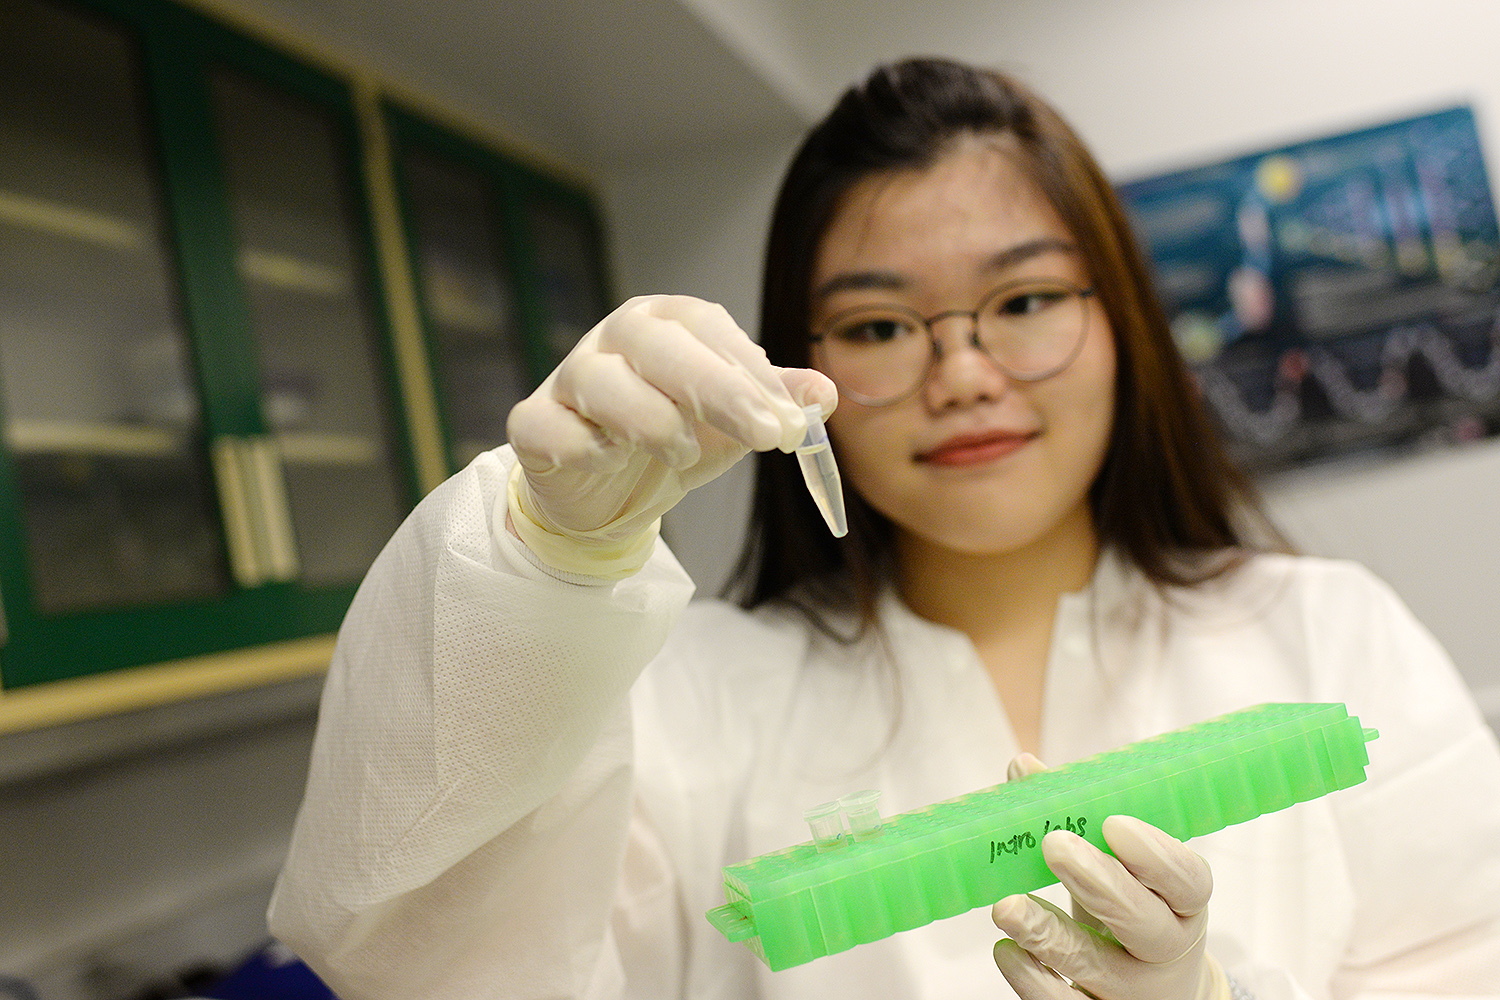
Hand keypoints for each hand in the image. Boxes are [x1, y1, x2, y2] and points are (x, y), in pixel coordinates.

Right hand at [506, 295, 834, 569]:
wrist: (607, 493)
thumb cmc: (674, 439)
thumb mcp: (735, 422)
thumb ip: (777, 404)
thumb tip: (824, 394)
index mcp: (666, 321)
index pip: (708, 328)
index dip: (751, 371)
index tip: (790, 420)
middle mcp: (614, 338)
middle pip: (659, 345)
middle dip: (719, 390)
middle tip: (768, 436)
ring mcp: (567, 376)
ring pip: (602, 382)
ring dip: (652, 421)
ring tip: (683, 453)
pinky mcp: (532, 422)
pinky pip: (553, 429)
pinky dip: (588, 450)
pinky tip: (612, 462)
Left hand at [991, 756, 1228, 999]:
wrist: (1153, 993)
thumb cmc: (1130, 910)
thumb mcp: (1119, 867)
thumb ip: (1075, 815)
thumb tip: (1023, 767)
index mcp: (1184, 904)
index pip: (1188, 881)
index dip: (1156, 855)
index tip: (1115, 824)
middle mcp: (1166, 952)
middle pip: (1145, 925)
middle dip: (1099, 884)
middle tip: (1055, 846)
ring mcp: (1133, 992)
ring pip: (1095, 968)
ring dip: (1047, 934)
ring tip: (1006, 906)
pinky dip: (1031, 979)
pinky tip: (1006, 949)